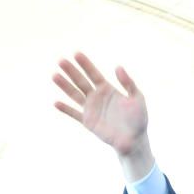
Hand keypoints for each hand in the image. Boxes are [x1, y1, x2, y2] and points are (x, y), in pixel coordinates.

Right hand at [52, 52, 154, 180]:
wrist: (134, 140)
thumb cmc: (138, 119)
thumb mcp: (137, 98)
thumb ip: (128, 83)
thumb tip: (118, 67)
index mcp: (108, 89)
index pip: (94, 74)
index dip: (86, 64)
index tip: (76, 54)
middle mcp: (97, 97)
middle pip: (81, 81)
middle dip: (71, 71)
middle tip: (61, 61)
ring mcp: (91, 109)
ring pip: (75, 95)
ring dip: (65, 86)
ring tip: (55, 75)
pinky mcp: (88, 122)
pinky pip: (74, 114)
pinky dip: (66, 109)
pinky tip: (56, 103)